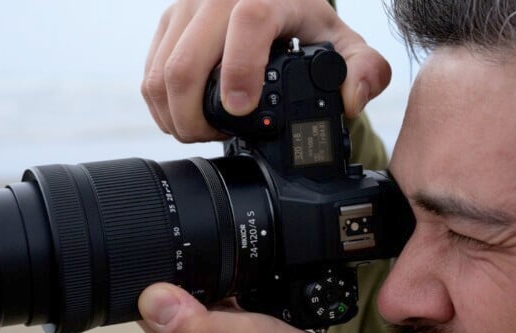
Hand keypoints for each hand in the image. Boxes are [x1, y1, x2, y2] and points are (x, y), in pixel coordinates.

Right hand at [141, 0, 391, 141]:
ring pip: (159, 75)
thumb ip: (366, 70)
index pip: (247, 23)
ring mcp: (185, 9)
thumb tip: (351, 101)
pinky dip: (164, 107)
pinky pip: (149, 73)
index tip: (241, 112)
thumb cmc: (303, 19)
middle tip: (219, 138)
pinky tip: (189, 117)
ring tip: (207, 131)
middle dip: (196, 118)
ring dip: (177, 117)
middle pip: (185, 63)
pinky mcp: (166, 24)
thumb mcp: (342, 40)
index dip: (240, 71)